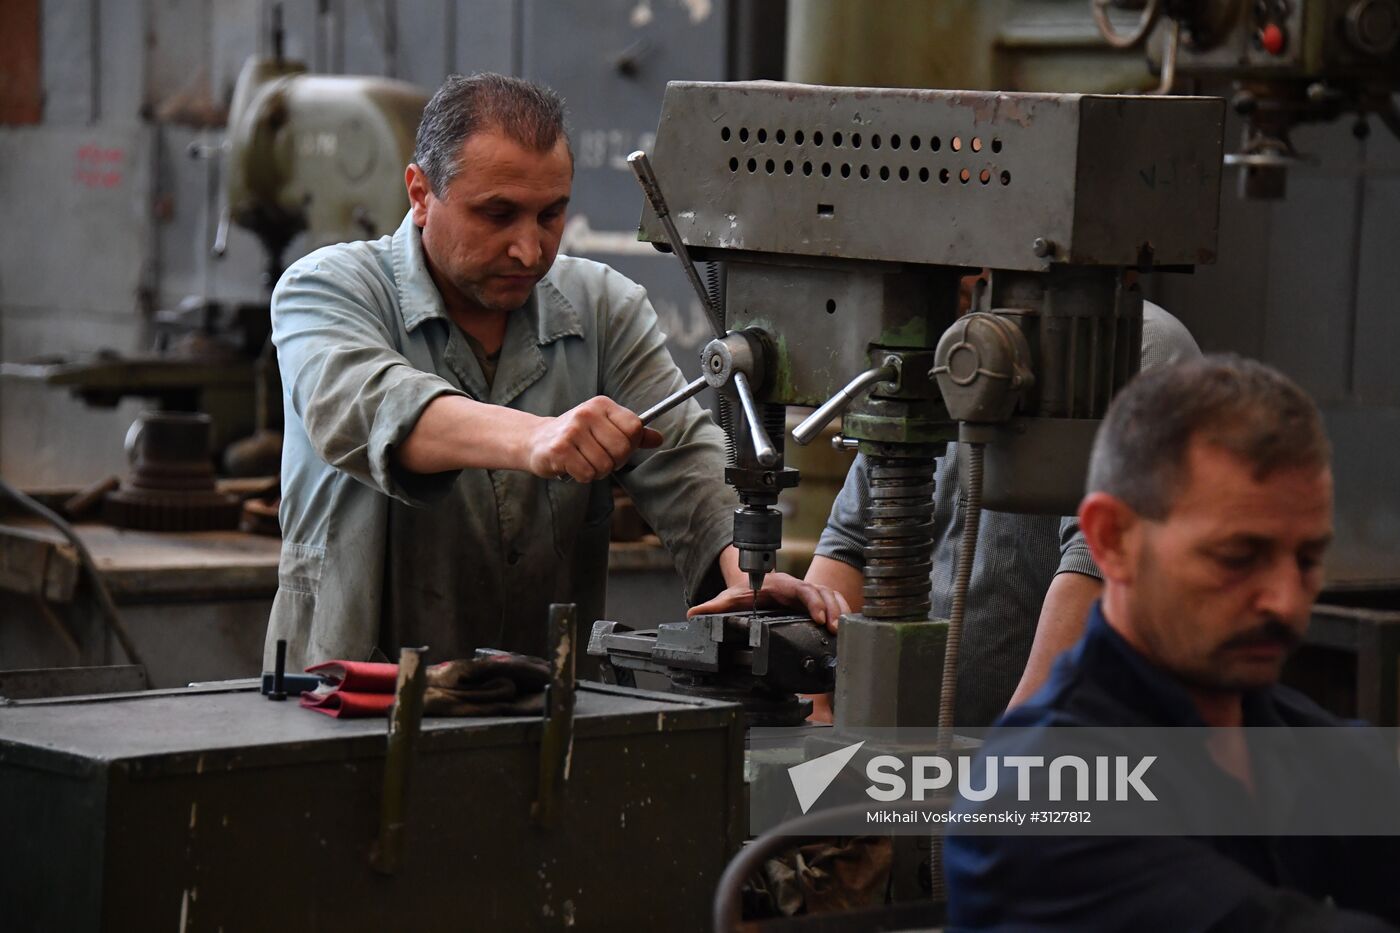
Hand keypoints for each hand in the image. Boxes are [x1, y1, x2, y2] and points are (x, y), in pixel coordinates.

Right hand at [525, 396, 662, 481]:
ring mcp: (572, 430)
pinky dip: (583, 476)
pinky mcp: (560, 449)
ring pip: (605, 465)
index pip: (635, 427)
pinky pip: (587, 473)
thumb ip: (632, 433)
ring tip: (583, 461)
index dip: (631, 444)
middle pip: (623, 449)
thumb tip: (659, 439)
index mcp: (602, 405)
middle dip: (614, 462)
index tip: (617, 448)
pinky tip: (572, 466)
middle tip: (599, 458)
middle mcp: (587, 413)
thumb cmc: (577, 436)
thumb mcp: (605, 427)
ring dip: (597, 471)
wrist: (536, 440)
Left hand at [687, 572, 849, 633]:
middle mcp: (798, 587)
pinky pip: (834, 602)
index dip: (812, 602)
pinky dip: (843, 612)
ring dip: (840, 612)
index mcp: (781, 585)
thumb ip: (713, 607)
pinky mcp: (816, 601)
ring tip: (843, 632)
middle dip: (831, 610)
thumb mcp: (730, 598)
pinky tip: (848, 629)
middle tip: (835, 629)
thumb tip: (694, 614)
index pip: (802, 589)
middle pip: (821, 593)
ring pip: (831, 596)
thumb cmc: (746, 591)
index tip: (819, 617)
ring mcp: (809, 593)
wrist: (754, 583)